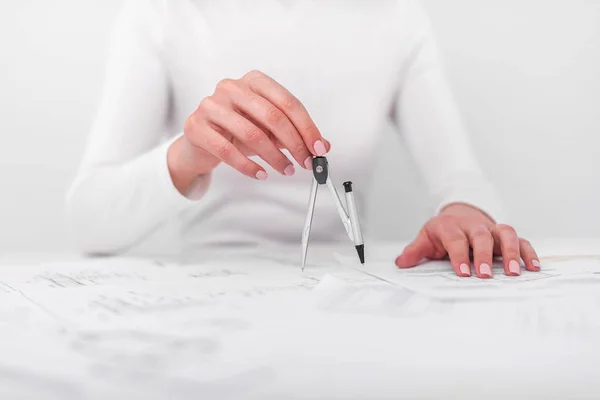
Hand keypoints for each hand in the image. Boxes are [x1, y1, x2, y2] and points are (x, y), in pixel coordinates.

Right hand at [168, 70, 329, 192]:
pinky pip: (227, 150)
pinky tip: (261, 174)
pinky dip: (248, 166)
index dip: (307, 127)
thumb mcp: (268, 131)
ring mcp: (211, 105)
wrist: (200, 144)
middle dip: (294, 144)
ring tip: (286, 170)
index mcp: (254, 81)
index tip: (319, 148)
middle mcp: (232, 87)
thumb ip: (294, 134)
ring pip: (252, 134)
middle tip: (306, 162)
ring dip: (275, 157)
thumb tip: (323, 146)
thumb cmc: (235, 132)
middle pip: (272, 116)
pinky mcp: (197, 126)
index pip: (288, 102)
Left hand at [394, 203, 540, 278]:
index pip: (455, 239)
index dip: (459, 255)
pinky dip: (528, 253)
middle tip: (485, 275)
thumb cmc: (442, 231)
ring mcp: (491, 229)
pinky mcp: (504, 235)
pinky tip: (533, 267)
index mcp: (451, 226)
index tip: (462, 272)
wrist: (459, 213)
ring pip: (505, 233)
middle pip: (481, 236)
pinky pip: (520, 240)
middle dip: (484, 255)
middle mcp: (473, 226)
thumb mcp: (426, 238)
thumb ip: (415, 251)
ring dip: (511, 253)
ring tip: (513, 273)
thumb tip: (401, 264)